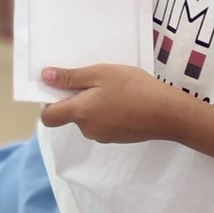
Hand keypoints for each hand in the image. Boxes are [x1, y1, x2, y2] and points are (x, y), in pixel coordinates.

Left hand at [39, 63, 177, 143]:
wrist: (168, 113)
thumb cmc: (133, 88)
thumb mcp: (101, 74)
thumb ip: (71, 77)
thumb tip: (45, 77)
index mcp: (79, 113)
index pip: (48, 117)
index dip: (49, 103)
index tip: (60, 87)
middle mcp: (87, 129)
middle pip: (70, 115)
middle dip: (77, 98)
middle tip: (95, 80)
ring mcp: (103, 136)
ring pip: (88, 118)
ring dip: (94, 104)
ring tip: (114, 88)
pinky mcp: (117, 138)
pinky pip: (103, 123)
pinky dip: (107, 112)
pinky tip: (125, 100)